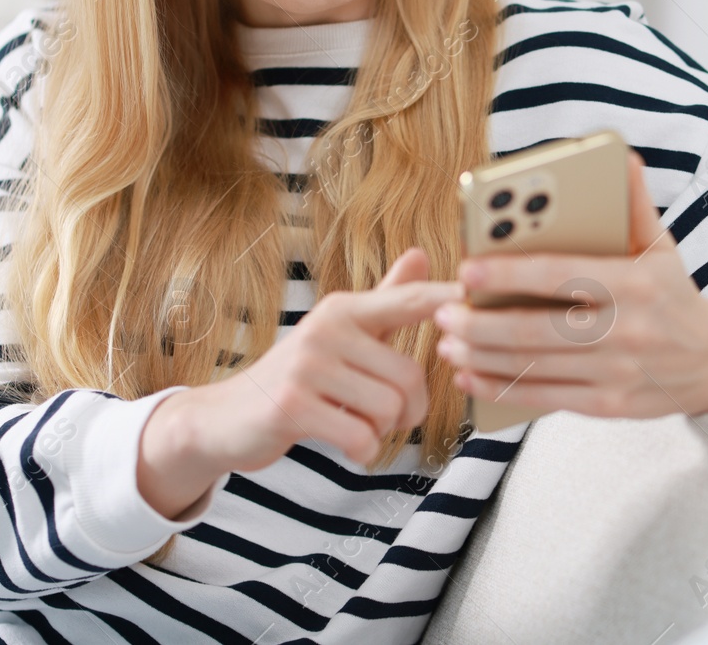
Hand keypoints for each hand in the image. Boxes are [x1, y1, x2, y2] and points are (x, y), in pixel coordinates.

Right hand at [148, 247, 462, 488]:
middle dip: (410, 410)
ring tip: (359, 424)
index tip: (478, 299)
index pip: (407, 300)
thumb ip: (386, 301)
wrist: (229, 417)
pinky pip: (361, 437)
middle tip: (389, 417)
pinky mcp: (292, 405)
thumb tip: (421, 255)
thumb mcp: (342, 334)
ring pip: (388, 410)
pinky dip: (364, 452)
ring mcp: (306, 366)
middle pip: (410, 377)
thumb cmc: (300, 376)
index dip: (446, 299)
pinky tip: (347, 444)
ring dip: (384, 432)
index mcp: (344, 309)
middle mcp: (326, 329)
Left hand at [431, 148, 707, 418]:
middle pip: (540, 329)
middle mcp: (626, 331)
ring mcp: (617, 372)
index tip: (468, 270)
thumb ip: (634, 205)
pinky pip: (547, 398)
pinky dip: (503, 388)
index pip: (561, 276)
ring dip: (484, 356)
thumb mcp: (661, 247)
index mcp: (634, 284)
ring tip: (446, 342)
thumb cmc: (675, 294)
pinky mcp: (610, 405)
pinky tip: (471, 376)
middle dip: (483, 324)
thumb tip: (621, 157)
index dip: (511, 273)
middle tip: (443, 313)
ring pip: (538, 366)